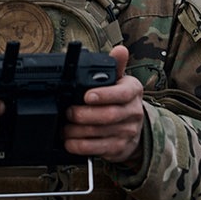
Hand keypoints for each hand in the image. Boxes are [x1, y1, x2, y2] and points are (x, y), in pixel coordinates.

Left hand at [62, 45, 144, 166]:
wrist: (135, 127)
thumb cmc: (122, 99)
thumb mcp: (121, 80)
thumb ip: (116, 65)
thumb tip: (120, 50)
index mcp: (134, 90)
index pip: (122, 93)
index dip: (104, 95)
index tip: (86, 96)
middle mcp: (134, 112)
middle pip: (109, 115)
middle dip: (84, 114)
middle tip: (68, 112)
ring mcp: (128, 132)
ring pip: (101, 133)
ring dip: (79, 131)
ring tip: (64, 127)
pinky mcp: (119, 148)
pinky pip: (99, 149)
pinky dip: (82, 146)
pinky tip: (70, 142)